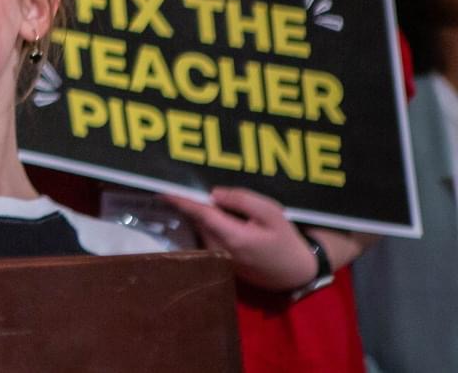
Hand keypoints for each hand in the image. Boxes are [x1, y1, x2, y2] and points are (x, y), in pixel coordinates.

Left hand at [164, 187, 320, 290]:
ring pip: (203, 229)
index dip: (180, 201)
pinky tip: (222, 216)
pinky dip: (210, 225)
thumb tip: (214, 194)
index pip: (199, 214)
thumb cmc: (286, 241)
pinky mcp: (223, 262)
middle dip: (194, 204)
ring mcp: (220, 258)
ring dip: (203, 215)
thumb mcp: (272, 214)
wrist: (297, 273)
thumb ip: (242, 200)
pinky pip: (210, 237)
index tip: (161, 190)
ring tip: (211, 201)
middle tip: (190, 185)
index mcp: (231, 237)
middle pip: (199, 220)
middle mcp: (220, 249)